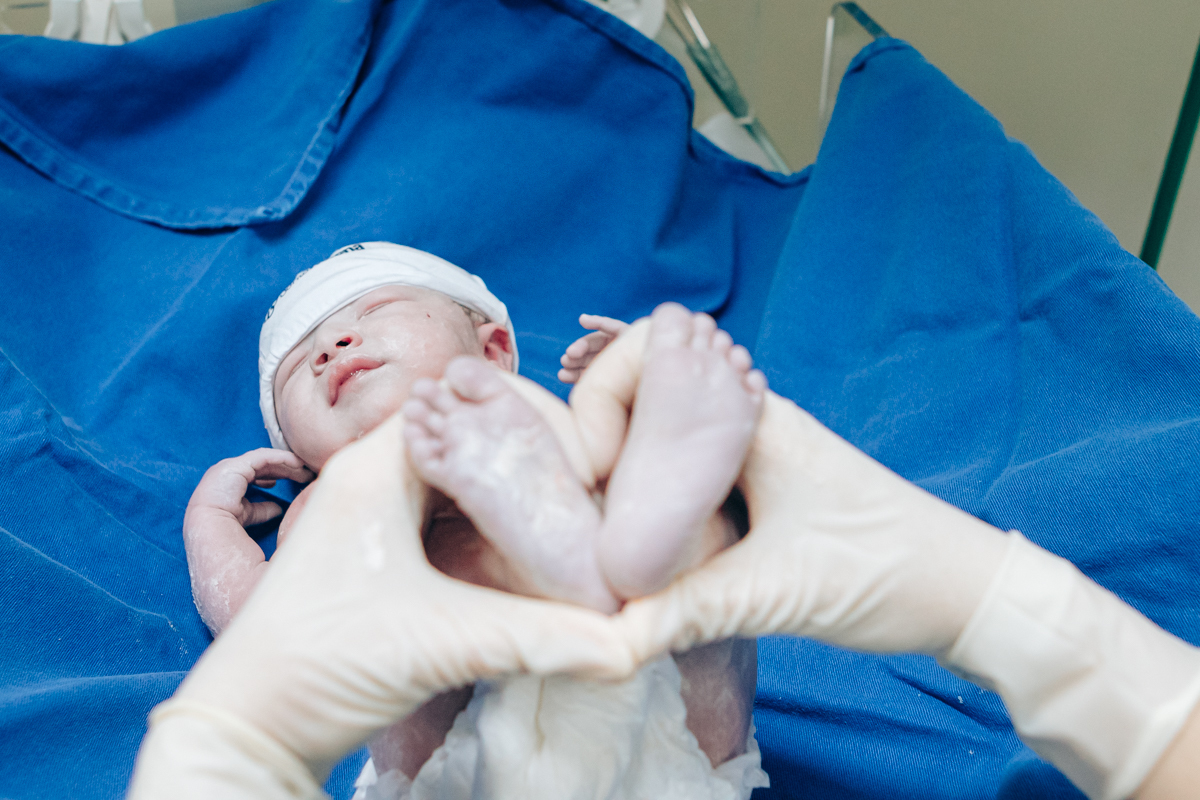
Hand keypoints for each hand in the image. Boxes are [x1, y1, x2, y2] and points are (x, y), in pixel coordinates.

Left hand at [132, 413, 635, 796]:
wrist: (250, 726)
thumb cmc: (321, 664)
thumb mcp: (444, 642)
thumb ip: (543, 636)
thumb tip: (629, 642)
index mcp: (373, 469)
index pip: (463, 401)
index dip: (526, 419)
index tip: (575, 461)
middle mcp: (366, 477)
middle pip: (463, 436)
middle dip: (523, 458)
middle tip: (578, 492)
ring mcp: (365, 514)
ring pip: (454, 477)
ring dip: (503, 494)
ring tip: (558, 519)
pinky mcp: (370, 551)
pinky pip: (440, 515)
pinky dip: (481, 526)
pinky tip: (516, 556)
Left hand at [183, 449, 314, 634]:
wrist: (285, 720)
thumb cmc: (309, 650)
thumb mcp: (317, 571)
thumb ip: (315, 520)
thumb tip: (319, 486)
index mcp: (221, 570)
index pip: (213, 493)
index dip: (251, 464)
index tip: (295, 464)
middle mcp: (213, 581)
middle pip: (217, 505)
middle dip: (258, 477)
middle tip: (301, 471)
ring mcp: (225, 596)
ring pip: (228, 527)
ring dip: (265, 501)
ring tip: (305, 494)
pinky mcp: (241, 607)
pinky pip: (242, 550)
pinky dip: (268, 529)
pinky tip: (303, 532)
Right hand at [185, 448, 314, 529]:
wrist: (209, 529)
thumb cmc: (225, 526)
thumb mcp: (248, 516)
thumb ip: (263, 510)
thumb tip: (279, 509)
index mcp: (228, 484)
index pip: (256, 475)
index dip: (276, 475)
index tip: (295, 479)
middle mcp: (228, 473)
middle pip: (262, 466)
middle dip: (285, 469)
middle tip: (305, 474)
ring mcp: (230, 467)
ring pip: (264, 460)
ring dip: (286, 463)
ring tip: (304, 468)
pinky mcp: (236, 465)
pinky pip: (263, 457)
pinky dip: (281, 458)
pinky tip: (297, 463)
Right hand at [568, 316, 1008, 656]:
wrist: (966, 594)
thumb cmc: (888, 569)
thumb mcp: (779, 592)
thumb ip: (686, 610)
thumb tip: (604, 633)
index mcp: (752, 418)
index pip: (654, 357)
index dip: (603, 392)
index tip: (588, 461)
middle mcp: (750, 425)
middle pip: (653, 395)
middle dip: (600, 417)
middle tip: (558, 465)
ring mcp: (758, 458)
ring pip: (671, 440)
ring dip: (627, 457)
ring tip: (579, 492)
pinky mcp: (765, 495)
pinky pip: (692, 477)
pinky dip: (656, 492)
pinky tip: (631, 526)